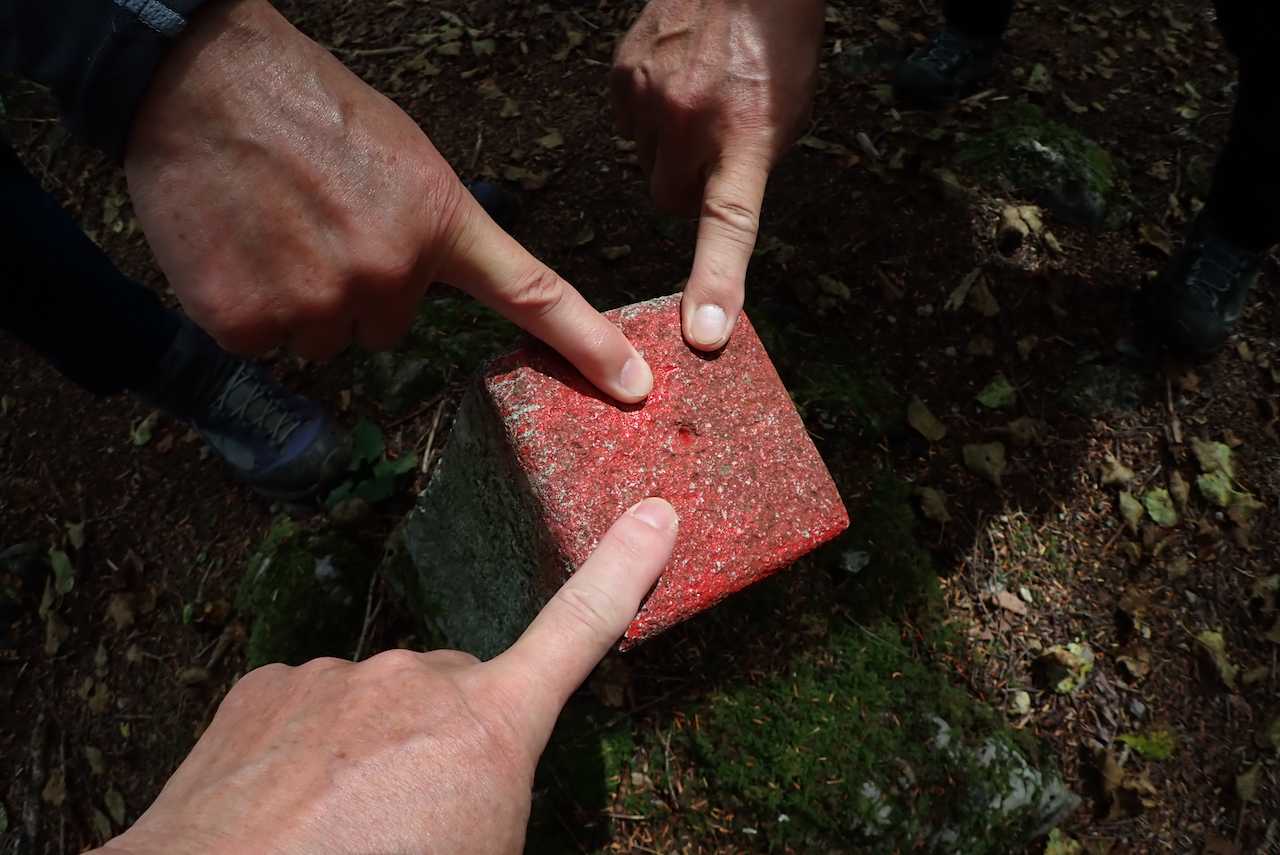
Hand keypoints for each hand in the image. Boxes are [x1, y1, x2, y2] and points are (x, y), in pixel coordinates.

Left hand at [93, 499, 677, 854]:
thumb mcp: (482, 852)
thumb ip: (498, 798)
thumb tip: (478, 787)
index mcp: (488, 730)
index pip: (578, 632)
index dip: (623, 571)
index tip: (655, 514)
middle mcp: (419, 680)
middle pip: (460, 695)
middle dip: (449, 742)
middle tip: (413, 824)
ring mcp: (338, 676)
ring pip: (381, 704)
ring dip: (373, 751)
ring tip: (339, 826)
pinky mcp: (269, 683)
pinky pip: (313, 707)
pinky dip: (309, 747)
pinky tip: (287, 804)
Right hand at [125, 0, 652, 403]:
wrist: (201, 81)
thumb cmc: (307, 108)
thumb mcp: (404, 159)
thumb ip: (426, 231)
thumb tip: (411, 290)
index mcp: (440, 225)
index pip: (531, 294)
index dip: (587, 347)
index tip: (633, 389)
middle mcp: (391, 276)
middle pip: (388, 326)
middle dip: (358, 288)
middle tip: (318, 223)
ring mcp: (319, 304)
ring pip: (325, 340)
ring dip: (302, 301)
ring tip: (275, 229)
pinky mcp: (249, 323)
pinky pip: (264, 343)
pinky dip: (247, 307)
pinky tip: (237, 249)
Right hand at [611, 0, 824, 350]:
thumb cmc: (777, 40)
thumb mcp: (788, 114)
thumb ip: (752, 168)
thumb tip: (713, 209)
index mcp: (746, 138)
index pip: (729, 226)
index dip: (716, 282)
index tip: (704, 332)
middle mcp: (691, 123)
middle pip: (668, 200)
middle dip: (686, 189)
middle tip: (711, 154)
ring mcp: (648, 99)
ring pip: (646, 160)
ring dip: (667, 148)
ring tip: (698, 101)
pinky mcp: (622, 77)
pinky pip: (628, 121)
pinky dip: (648, 113)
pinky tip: (675, 81)